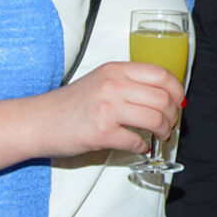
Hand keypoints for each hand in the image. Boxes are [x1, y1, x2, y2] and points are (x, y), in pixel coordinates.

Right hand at [31, 61, 183, 157]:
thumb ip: (128, 83)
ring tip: (160, 136)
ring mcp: (108, 109)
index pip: (161, 75)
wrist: (37, 121)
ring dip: (164, 132)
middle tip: (170, 124)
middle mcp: (114, 86)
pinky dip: (142, 146)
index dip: (177, 91)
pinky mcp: (102, 133)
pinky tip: (139, 146)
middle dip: (173, 115)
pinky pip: (136, 141)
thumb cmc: (69, 104)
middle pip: (163, 99)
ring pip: (155, 119)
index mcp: (116, 70)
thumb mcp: (101, 81)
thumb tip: (162, 96)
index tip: (179, 102)